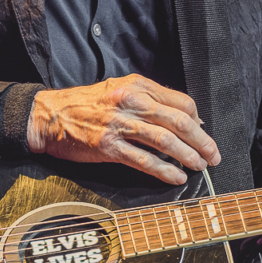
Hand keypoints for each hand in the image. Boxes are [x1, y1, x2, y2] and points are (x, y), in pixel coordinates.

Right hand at [26, 74, 221, 184]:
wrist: (48, 115)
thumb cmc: (85, 104)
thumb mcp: (119, 90)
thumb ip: (150, 100)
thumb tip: (185, 120)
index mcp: (137, 86)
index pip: (181, 102)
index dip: (198, 120)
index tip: (204, 133)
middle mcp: (131, 102)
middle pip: (179, 121)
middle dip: (202, 141)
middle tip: (213, 155)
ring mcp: (120, 124)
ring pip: (165, 141)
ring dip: (188, 156)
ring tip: (199, 166)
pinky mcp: (108, 147)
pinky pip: (144, 160)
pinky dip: (164, 170)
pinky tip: (176, 177)